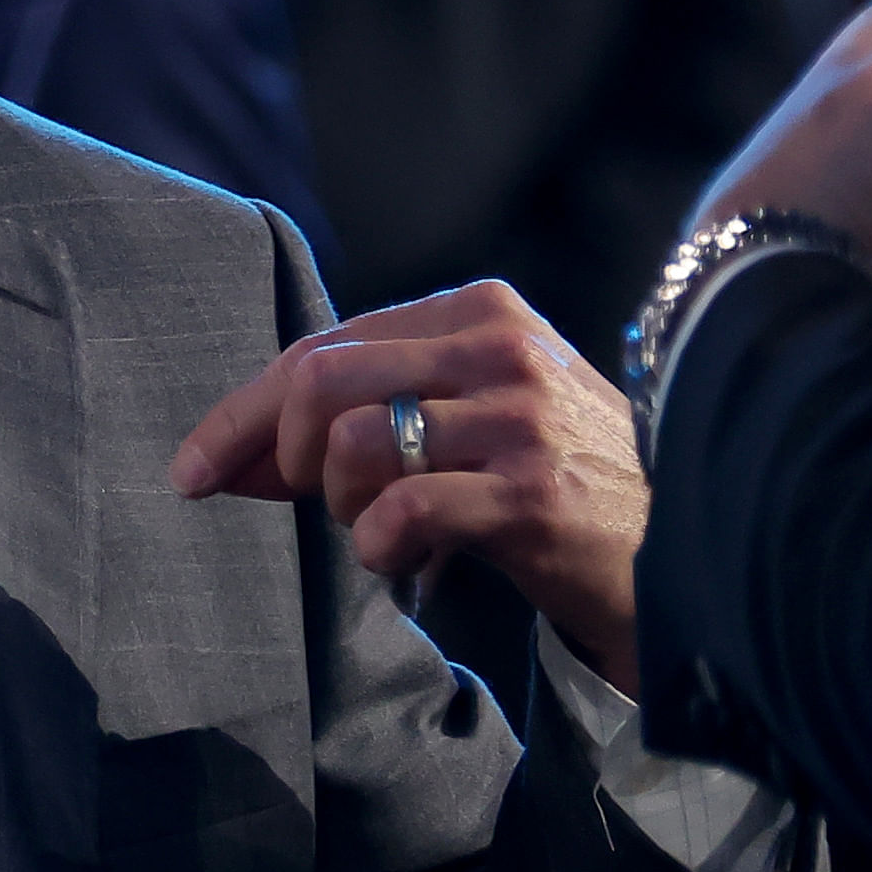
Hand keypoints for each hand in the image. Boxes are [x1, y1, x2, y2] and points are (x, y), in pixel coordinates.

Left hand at [167, 282, 651, 694]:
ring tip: (381, 528)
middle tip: (302, 503)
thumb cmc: (554, 486)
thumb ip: (359, 420)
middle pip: (320, 379)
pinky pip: (403, 509)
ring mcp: (519, 418)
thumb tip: (222, 457)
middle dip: (277, 453)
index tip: (191, 470)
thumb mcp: (465, 423)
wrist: (679, 552)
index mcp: (477, 310)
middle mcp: (498, 347)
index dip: (243, 410)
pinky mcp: (534, 494)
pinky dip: (379, 545)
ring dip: (339, 505)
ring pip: (352, 441)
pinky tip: (408, 561)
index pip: (325, 343)